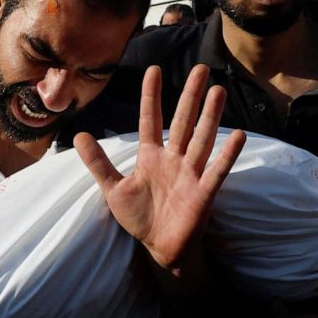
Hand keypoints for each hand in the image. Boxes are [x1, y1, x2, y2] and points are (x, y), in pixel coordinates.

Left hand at [75, 64, 244, 269]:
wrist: (158, 248)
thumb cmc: (139, 217)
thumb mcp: (113, 189)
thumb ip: (98, 162)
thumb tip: (79, 135)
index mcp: (151, 156)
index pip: (151, 119)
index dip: (151, 96)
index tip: (154, 70)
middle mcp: (173, 160)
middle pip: (183, 122)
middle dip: (190, 97)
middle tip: (201, 69)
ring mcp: (190, 174)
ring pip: (201, 140)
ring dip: (210, 117)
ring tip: (218, 91)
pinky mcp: (203, 193)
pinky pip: (216, 171)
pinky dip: (227, 155)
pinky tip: (238, 135)